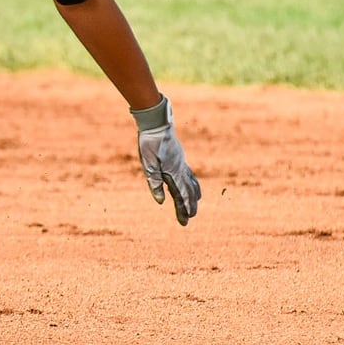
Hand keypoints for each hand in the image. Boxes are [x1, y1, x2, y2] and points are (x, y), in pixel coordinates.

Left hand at [133, 95, 200, 225]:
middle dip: (189, 205)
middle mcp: (181, 169)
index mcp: (173, 173)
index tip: (186, 220)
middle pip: (188, 191)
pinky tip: (190, 183)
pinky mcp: (179, 157)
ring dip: (193, 194)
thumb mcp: (148, 164)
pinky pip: (189, 173)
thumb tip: (160, 202)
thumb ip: (154, 182)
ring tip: (195, 203)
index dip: (184, 208)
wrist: (157, 124)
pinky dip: (192, 182)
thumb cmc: (150, 144)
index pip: (181, 195)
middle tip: (190, 217)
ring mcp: (181, 162)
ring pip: (191, 182)